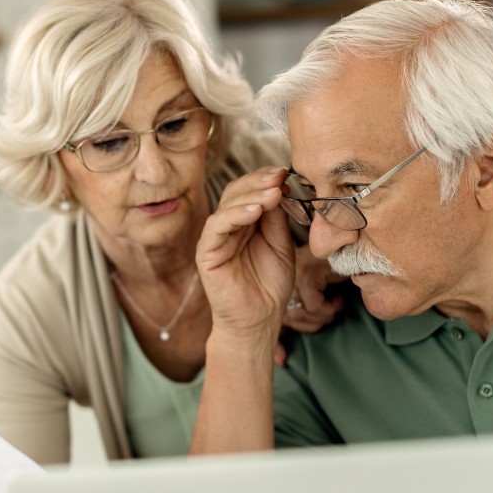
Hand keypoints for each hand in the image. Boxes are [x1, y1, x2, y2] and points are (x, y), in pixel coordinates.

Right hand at [197, 166, 294, 337]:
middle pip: (237, 192)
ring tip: (273, 193)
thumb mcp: (281, 245)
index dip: (266, 179)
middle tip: (279, 176)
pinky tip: (255, 211)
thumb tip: (280, 187)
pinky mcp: (206, 252)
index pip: (251, 191)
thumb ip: (278, 219)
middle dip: (259, 182)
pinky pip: (217, 226)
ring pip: (227, 205)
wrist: (259, 320)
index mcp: (245, 222)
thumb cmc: (270, 285)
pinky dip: (236, 215)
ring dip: (251, 196)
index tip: (286, 172)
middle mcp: (228, 226)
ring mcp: (215, 238)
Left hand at [274, 246, 347, 364]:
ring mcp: (292, 273)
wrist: (356, 253)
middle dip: (314, 323)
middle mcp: (279, 277)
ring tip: (336, 303)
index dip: (276, 343)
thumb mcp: (314, 304)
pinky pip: (314, 306)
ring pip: (301, 314)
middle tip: (331, 312)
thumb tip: (280, 361)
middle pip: (289, 320)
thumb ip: (295, 326)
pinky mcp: (307, 272)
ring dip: (325, 315)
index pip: (271, 319)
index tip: (281, 360)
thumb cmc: (337, 279)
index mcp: (276, 285)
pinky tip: (338, 297)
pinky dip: (330, 307)